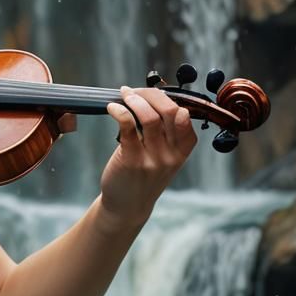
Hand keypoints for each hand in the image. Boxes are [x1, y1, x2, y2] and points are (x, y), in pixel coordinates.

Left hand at [100, 85, 197, 229]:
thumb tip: (149, 96)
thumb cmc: (143, 174)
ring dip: (134, 99)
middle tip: (133, 91)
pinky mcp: (132, 160)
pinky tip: (112, 107)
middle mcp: (172, 153)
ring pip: (149, 117)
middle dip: (150, 94)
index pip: (184, 114)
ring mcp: (153, 158)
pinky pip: (127, 126)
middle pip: (169, 110)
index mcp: (183, 148)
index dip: (166, 98)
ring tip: (123, 95)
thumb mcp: (164, 154)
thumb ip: (164, 131)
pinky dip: (119, 111)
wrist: (128, 204)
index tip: (149, 93)